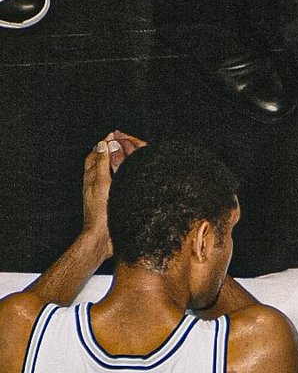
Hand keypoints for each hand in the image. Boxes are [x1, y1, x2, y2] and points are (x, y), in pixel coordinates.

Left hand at [81, 131, 145, 254]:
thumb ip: (103, 164)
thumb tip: (103, 144)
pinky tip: (131, 179)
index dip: (104, 143)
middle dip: (109, 151)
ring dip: (116, 164)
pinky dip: (121, 178)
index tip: (115, 134)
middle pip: (101, 163)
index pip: (96, 155)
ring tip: (128, 156)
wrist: (101, 238)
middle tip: (121, 142)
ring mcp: (102, 195)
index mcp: (92, 178)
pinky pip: (116, 185)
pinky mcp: (110, 203)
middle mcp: (95, 185)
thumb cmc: (101, 212)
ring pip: (109, 174)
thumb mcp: (102, 183)